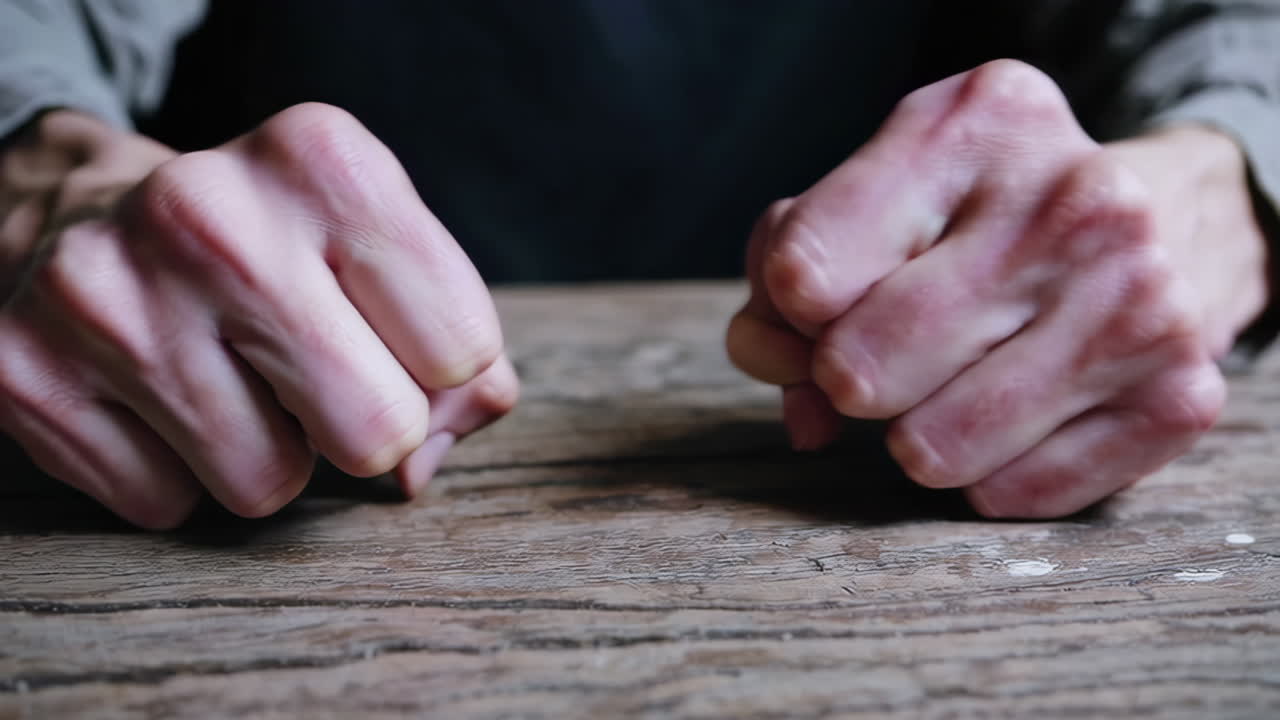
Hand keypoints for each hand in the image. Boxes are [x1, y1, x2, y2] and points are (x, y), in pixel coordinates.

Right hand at [0, 104, 517, 527]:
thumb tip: (427, 459)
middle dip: (362, 429)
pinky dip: (175, 473)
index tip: (388, 337)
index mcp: (320, 161)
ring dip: (267, 455)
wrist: (81, 212)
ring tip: (224, 376)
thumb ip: (458, 357)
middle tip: (310, 377)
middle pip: (376, 429)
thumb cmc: (268, 248)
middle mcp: (207, 212)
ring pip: (267, 485)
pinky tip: (153, 399)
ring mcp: (104, 294)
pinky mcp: (25, 371)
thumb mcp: (379, 253)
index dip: (436, 370)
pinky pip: (166, 504)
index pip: (462, 348)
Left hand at [727, 60, 1268, 517]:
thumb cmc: (980, 217)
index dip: (790, 315)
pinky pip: (1013, 494)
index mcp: (977, 124)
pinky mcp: (1179, 395)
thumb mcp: (874, 202)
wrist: (1171, 215)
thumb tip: (804, 410)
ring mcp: (1139, 299)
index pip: (804, 272)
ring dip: (913, 439)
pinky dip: (987, 479)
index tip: (820, 310)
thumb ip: (786, 287)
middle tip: (882, 362)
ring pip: (933, 448)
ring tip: (949, 390)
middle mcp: (1074, 199)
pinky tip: (1013, 422)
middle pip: (860, 365)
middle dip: (846, 382)